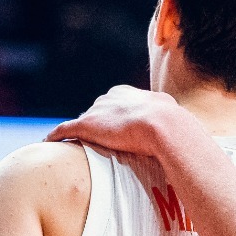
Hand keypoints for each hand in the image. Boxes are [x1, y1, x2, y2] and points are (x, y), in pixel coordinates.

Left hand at [47, 85, 190, 156]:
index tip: (112, 129)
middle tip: (92, 139)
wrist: (164, 126)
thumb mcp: (172, 117)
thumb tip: (187, 135)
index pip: (115, 104)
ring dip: (75, 131)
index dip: (113, 118)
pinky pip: (66, 130)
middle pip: (96, 112)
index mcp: (129, 94)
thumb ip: (171, 122)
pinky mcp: (87, 125)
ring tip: (67, 142)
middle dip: (94, 123)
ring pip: (81, 121)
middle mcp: (110, 98)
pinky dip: (56, 135)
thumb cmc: (173, 125)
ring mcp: (98, 112)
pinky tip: (48, 142)